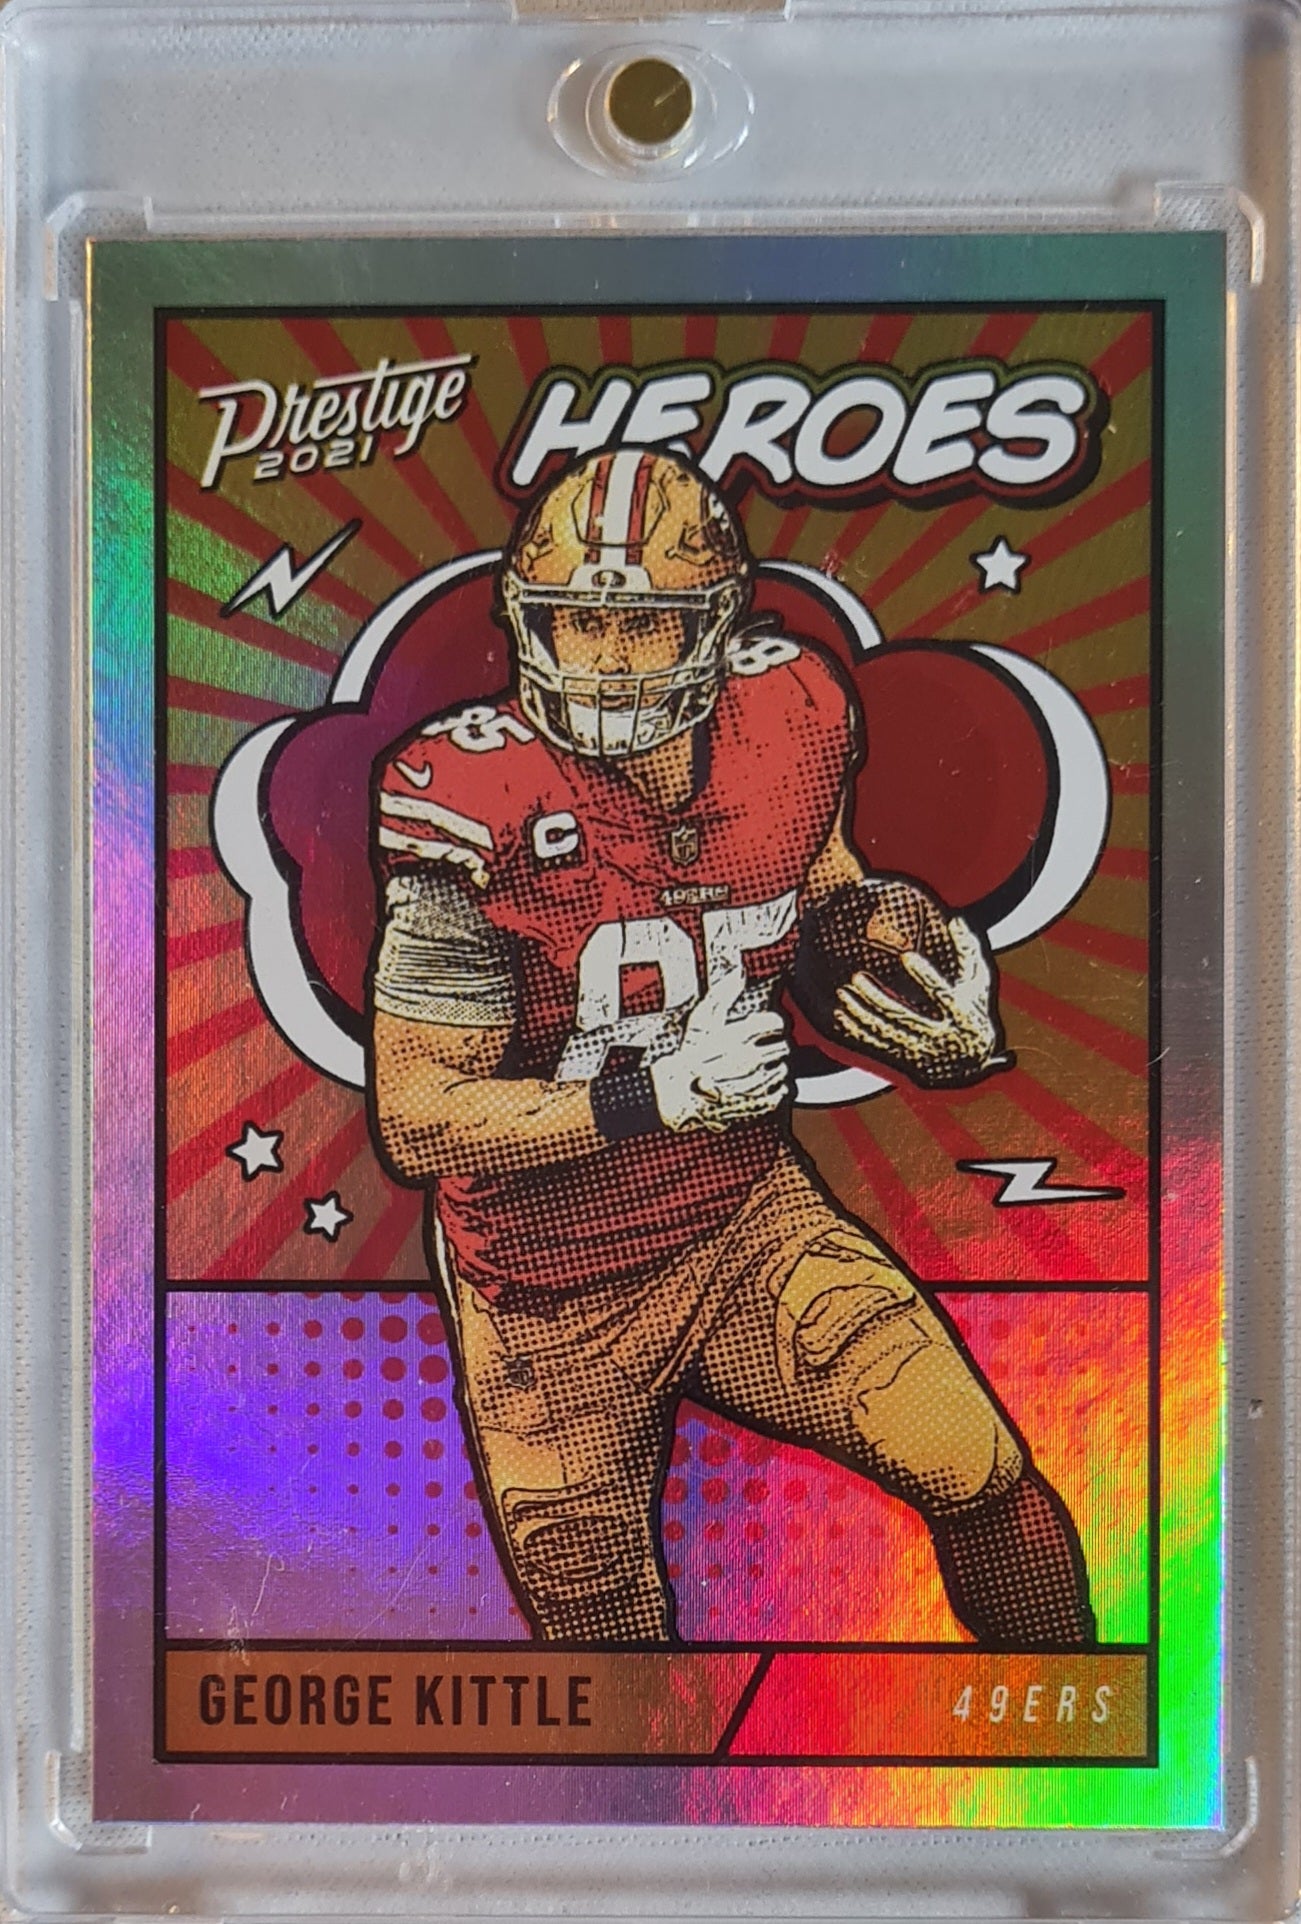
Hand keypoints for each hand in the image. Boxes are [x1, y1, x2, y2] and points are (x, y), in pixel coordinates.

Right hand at [650, 972, 789, 1132]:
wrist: (677, 1096)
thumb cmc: (688, 1057)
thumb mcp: (701, 1020)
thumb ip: (722, 994)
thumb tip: (738, 973)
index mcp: (741, 1035)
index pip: (777, 1022)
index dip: (772, 1024)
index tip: (765, 1027)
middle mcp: (752, 1058)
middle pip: (783, 1046)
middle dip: (774, 1045)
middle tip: (761, 1048)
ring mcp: (756, 1082)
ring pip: (783, 1068)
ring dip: (774, 1065)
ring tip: (757, 1067)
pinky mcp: (759, 1103)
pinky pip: (781, 1091)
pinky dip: (776, 1088)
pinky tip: (761, 1084)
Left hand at [834, 915, 1007, 1088]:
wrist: (973, 1065)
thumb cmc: (974, 1013)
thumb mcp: (978, 983)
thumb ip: (969, 951)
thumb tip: (955, 918)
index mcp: (962, 1016)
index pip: (942, 996)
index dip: (925, 977)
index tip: (905, 957)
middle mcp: (941, 1037)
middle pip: (904, 1018)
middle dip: (877, 998)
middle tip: (856, 977)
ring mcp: (921, 1051)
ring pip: (886, 1032)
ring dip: (861, 1013)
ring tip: (843, 992)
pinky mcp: (906, 1060)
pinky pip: (877, 1045)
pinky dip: (858, 1031)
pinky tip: (841, 1014)